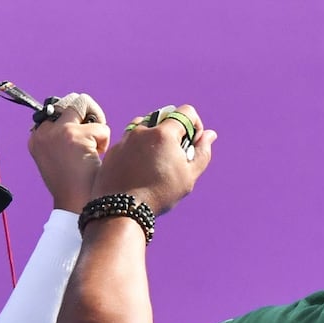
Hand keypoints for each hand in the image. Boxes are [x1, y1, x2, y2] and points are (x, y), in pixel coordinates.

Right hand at [28, 93, 110, 212]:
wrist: (76, 206)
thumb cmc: (73, 186)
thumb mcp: (60, 158)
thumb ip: (63, 137)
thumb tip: (81, 113)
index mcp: (36, 138)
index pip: (56, 109)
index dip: (76, 119)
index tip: (83, 136)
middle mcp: (43, 132)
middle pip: (71, 101)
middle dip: (89, 113)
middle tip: (95, 135)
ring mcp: (57, 132)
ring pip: (84, 104)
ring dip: (97, 125)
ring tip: (96, 149)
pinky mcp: (74, 136)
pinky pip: (101, 128)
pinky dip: (105, 143)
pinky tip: (97, 160)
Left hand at [93, 104, 215, 215]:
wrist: (122, 210)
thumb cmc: (160, 194)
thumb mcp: (189, 176)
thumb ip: (202, 152)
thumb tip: (209, 135)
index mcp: (164, 133)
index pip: (186, 112)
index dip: (195, 125)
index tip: (193, 143)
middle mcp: (142, 130)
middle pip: (164, 117)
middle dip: (174, 131)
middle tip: (174, 155)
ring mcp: (125, 139)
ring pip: (143, 126)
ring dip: (153, 136)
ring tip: (156, 160)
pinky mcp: (113, 151)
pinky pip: (128, 140)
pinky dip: (137, 148)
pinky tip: (140, 169)